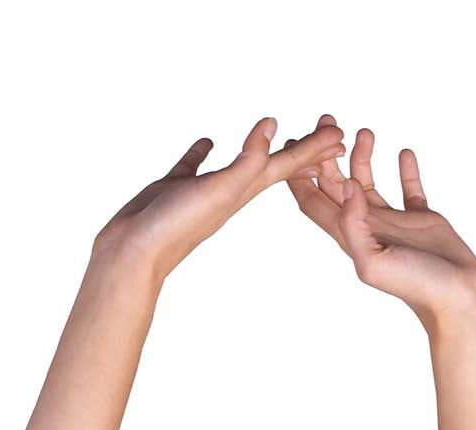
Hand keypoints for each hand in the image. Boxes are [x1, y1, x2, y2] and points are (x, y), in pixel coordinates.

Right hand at [94, 116, 345, 282]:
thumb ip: (248, 161)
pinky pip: (196, 164)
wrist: (134, 255)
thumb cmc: (176, 229)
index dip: (315, 150)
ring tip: (277, 133)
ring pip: (240, 163)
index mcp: (244, 193)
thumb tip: (273, 128)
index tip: (342, 135)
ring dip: (261, 148)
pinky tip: (208, 142)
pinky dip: (204, 151)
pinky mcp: (176, 187)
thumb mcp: (221, 192)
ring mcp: (204, 190)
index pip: (288, 166)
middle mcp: (230, 192)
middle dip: (302, 150)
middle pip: (275, 166)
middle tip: (327, 132)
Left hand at [283, 115, 475, 334]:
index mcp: (350, 238)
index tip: (297, 142)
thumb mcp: (374, 262)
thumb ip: (353, 225)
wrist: (459, 299)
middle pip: (335, 185)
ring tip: (364, 131)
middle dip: (326, 153)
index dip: (299, 175)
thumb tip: (345, 185)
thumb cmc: (417, 287)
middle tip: (326, 120)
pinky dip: (405, 169)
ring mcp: (395, 222)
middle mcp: (368, 227)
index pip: (313, 202)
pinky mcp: (423, 220)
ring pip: (368, 182)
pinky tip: (403, 152)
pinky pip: (409, 189)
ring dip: (361, 155)